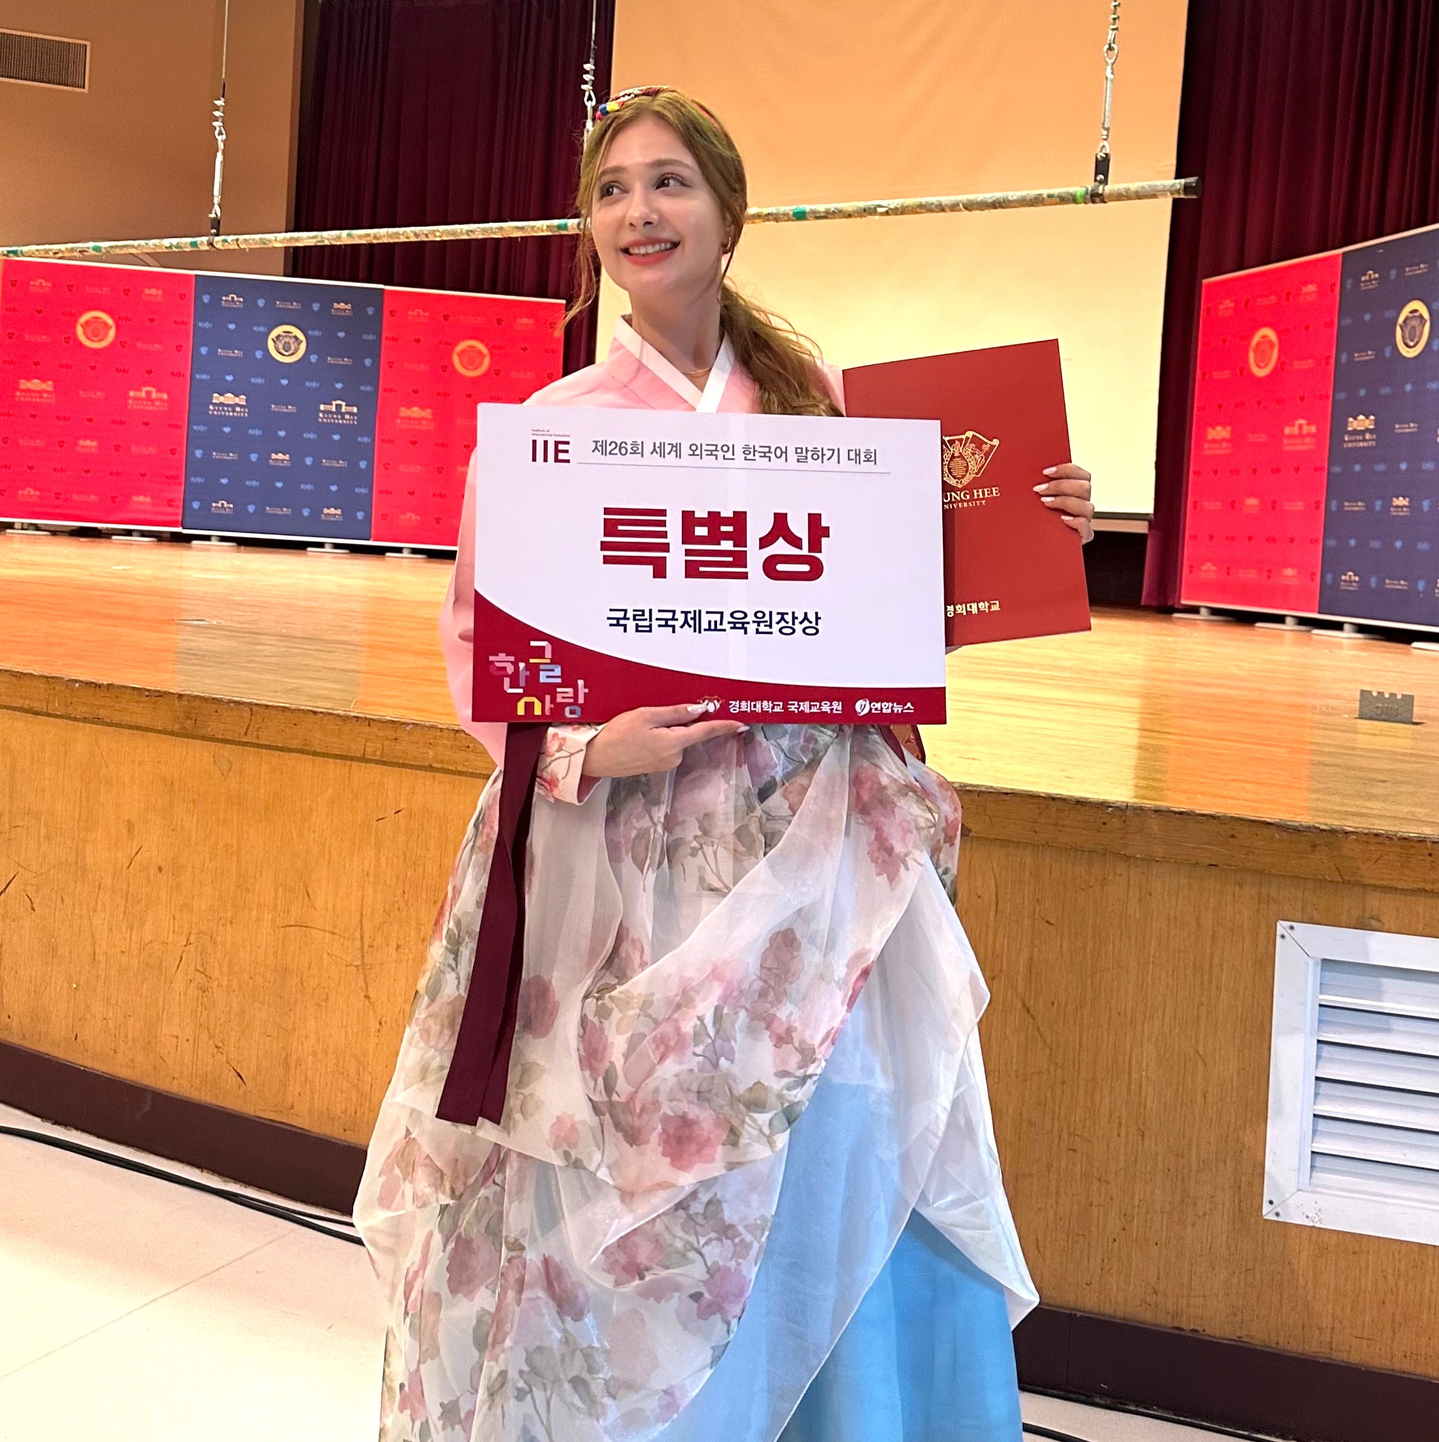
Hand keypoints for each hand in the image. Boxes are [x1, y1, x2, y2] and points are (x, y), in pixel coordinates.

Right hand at [581, 702, 745, 777]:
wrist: (595, 757)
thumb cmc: (616, 734)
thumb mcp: (646, 715)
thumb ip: (675, 713)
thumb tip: (699, 710)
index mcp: (674, 743)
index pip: (705, 732)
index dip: (724, 727)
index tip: (741, 724)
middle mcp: (674, 757)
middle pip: (688, 733)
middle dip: (679, 721)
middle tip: (652, 715)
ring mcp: (666, 764)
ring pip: (676, 739)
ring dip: (667, 729)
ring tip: (640, 726)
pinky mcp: (657, 766)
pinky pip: (667, 746)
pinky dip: (660, 737)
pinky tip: (640, 735)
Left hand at [1035, 463, 1093, 542]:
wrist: (1027, 543)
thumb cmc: (1029, 518)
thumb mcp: (1033, 499)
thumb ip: (1038, 485)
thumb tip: (1027, 471)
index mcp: (1075, 491)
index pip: (1081, 475)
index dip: (1066, 470)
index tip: (1045, 472)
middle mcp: (1082, 504)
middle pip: (1084, 488)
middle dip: (1061, 486)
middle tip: (1039, 489)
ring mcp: (1083, 520)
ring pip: (1087, 507)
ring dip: (1065, 502)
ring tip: (1044, 502)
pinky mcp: (1081, 537)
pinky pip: (1087, 530)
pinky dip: (1076, 522)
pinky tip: (1061, 519)